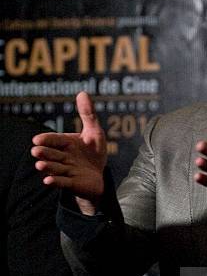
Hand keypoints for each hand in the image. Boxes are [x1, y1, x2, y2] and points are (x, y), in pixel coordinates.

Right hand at [31, 91, 106, 213]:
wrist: (100, 176)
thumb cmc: (94, 153)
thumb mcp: (94, 132)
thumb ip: (88, 114)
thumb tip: (82, 92)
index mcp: (66, 143)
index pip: (54, 140)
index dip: (47, 140)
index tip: (37, 140)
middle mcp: (63, 157)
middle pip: (52, 154)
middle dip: (45, 153)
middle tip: (36, 151)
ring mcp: (66, 171)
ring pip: (55, 168)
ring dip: (48, 167)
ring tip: (40, 165)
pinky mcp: (71, 183)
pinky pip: (62, 182)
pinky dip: (55, 181)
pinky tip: (48, 180)